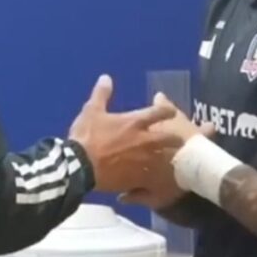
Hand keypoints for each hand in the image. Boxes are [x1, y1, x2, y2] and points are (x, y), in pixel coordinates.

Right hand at [68, 74, 180, 192]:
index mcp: (135, 122)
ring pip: (166, 159)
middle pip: (172, 138)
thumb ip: (101, 94)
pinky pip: (153, 178)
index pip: (161, 112)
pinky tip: (153, 178)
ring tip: (168, 161)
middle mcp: (145, 140)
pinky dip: (154, 177)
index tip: (171, 112)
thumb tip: (106, 77)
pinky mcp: (139, 178)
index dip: (168, 110)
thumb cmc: (87, 135)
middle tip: (175, 139)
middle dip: (177, 138)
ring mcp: (144, 161)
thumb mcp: (91, 111)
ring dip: (168, 158)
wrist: (80, 166)